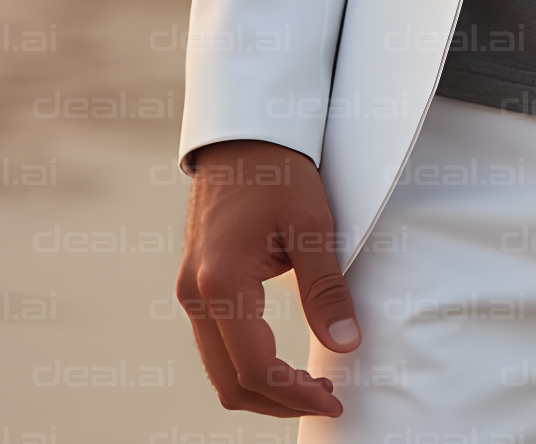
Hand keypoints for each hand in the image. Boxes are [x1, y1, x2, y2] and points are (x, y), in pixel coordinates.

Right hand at [176, 139, 359, 417]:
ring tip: (309, 383)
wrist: (243, 134)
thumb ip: (326, 290)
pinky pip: (216, 344)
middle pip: (230, 382)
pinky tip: (282, 358)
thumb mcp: (312, 224)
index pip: (256, 368)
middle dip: (278, 402)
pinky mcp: (195, 286)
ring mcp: (189, 292)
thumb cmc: (279, 169)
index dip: (296, 395)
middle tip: (325, 397)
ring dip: (262, 386)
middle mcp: (194, 295)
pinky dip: (248, 363)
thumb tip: (346, 344)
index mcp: (221, 283)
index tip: (333, 398)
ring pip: (219, 369)